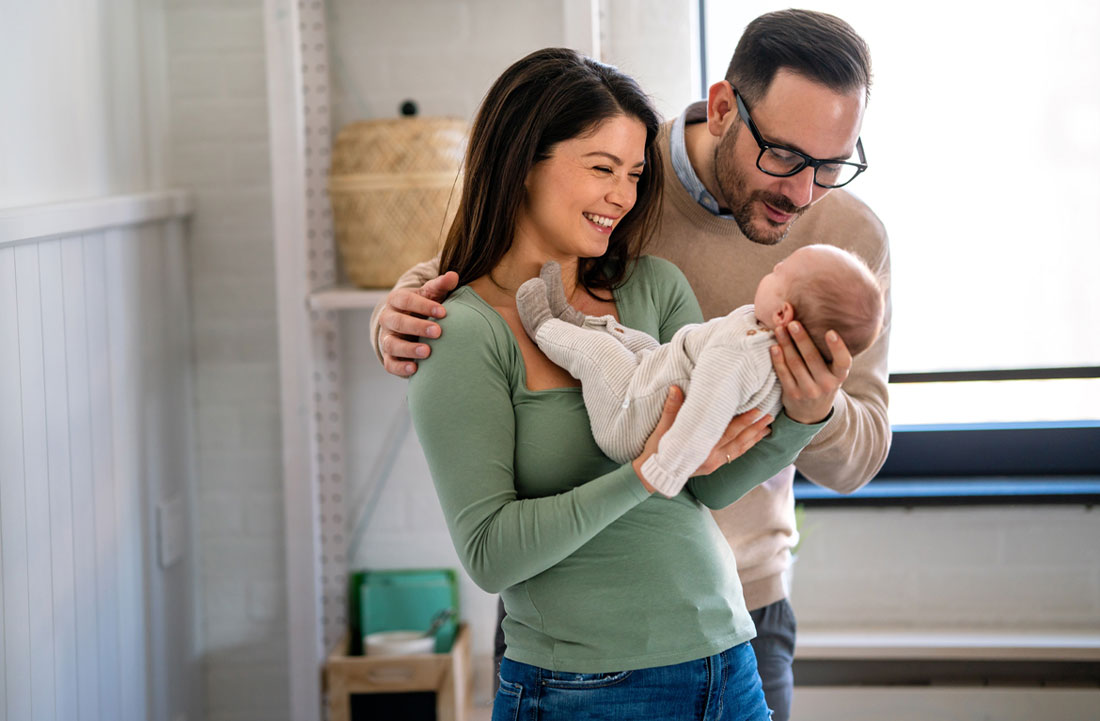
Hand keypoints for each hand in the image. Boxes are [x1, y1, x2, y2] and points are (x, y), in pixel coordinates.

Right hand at [378, 271, 459, 376]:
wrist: (411, 323)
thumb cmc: (424, 306)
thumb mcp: (431, 294)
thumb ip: (441, 285)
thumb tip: (454, 276)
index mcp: (397, 300)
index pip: (405, 300)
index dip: (423, 305)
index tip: (443, 312)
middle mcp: (388, 318)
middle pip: (397, 322)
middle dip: (417, 327)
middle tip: (438, 332)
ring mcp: (387, 338)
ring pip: (391, 344)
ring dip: (408, 349)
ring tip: (427, 353)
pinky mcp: (389, 357)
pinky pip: (390, 364)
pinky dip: (401, 367)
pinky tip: (415, 369)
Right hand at [632, 387, 772, 491]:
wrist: (653, 474)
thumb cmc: (656, 451)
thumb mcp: (662, 430)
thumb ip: (672, 409)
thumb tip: (675, 388)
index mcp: (701, 448)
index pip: (727, 431)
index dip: (743, 420)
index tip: (756, 409)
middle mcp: (711, 457)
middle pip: (738, 440)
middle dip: (754, 427)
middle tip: (769, 415)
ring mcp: (714, 463)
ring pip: (739, 449)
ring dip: (754, 437)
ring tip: (768, 427)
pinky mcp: (714, 466)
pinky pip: (734, 456)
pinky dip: (746, 447)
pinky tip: (753, 440)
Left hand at [770, 321, 851, 423]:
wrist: (811, 413)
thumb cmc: (822, 382)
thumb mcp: (831, 372)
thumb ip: (827, 354)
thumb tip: (814, 321)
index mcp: (839, 376)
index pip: (843, 361)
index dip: (838, 347)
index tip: (830, 332)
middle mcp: (826, 384)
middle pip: (812, 358)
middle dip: (801, 339)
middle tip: (793, 323)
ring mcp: (808, 391)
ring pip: (795, 363)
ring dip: (786, 344)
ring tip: (780, 329)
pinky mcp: (792, 394)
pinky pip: (783, 373)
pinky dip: (778, 359)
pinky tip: (774, 347)